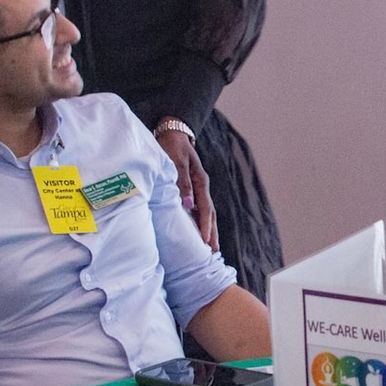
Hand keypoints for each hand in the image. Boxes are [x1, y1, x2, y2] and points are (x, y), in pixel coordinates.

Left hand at [156, 128, 216, 250]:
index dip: (205, 226)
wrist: (172, 133)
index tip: (205, 242)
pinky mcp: (192, 188)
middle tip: (213, 252)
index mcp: (201, 181)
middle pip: (210, 214)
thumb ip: (182, 183)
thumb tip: (188, 205)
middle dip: (211, 233)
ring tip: (210, 247)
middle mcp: (202, 187)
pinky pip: (199, 208)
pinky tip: (199, 232)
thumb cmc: (172, 146)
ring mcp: (198, 188)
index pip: (206, 208)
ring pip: (206, 213)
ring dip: (208, 230)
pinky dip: (201, 221)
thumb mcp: (176, 161)